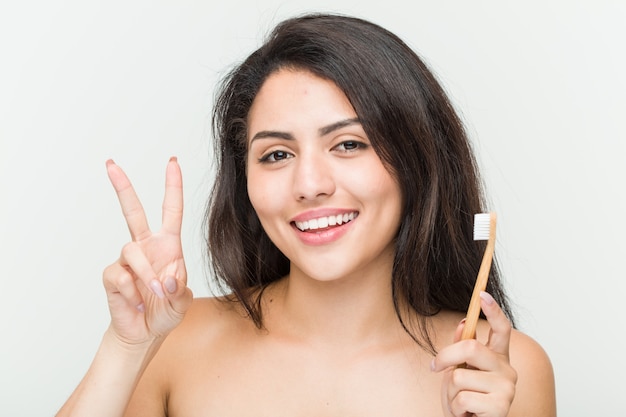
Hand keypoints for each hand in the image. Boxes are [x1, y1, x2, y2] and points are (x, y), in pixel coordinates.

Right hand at [102, 157, 192, 345]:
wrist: (145, 333)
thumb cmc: (165, 311)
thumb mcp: (181, 301)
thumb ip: (179, 291)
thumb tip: (166, 279)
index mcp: (168, 246)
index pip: (171, 211)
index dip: (173, 187)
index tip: (172, 162)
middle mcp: (146, 247)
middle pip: (132, 211)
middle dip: (122, 187)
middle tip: (111, 164)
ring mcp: (126, 260)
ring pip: (132, 251)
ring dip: (146, 274)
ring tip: (154, 294)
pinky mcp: (112, 275)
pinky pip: (121, 276)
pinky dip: (134, 292)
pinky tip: (137, 304)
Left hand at [432, 292, 516, 416]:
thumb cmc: (466, 401)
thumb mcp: (459, 371)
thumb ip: (461, 349)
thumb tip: (464, 323)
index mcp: (498, 357)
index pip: (502, 329)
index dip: (493, 310)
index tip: (482, 294)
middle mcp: (507, 369)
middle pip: (471, 347)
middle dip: (445, 357)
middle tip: (434, 367)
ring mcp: (507, 388)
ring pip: (459, 376)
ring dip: (449, 393)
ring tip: (458, 403)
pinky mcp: (501, 407)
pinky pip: (462, 399)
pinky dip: (455, 409)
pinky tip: (465, 415)